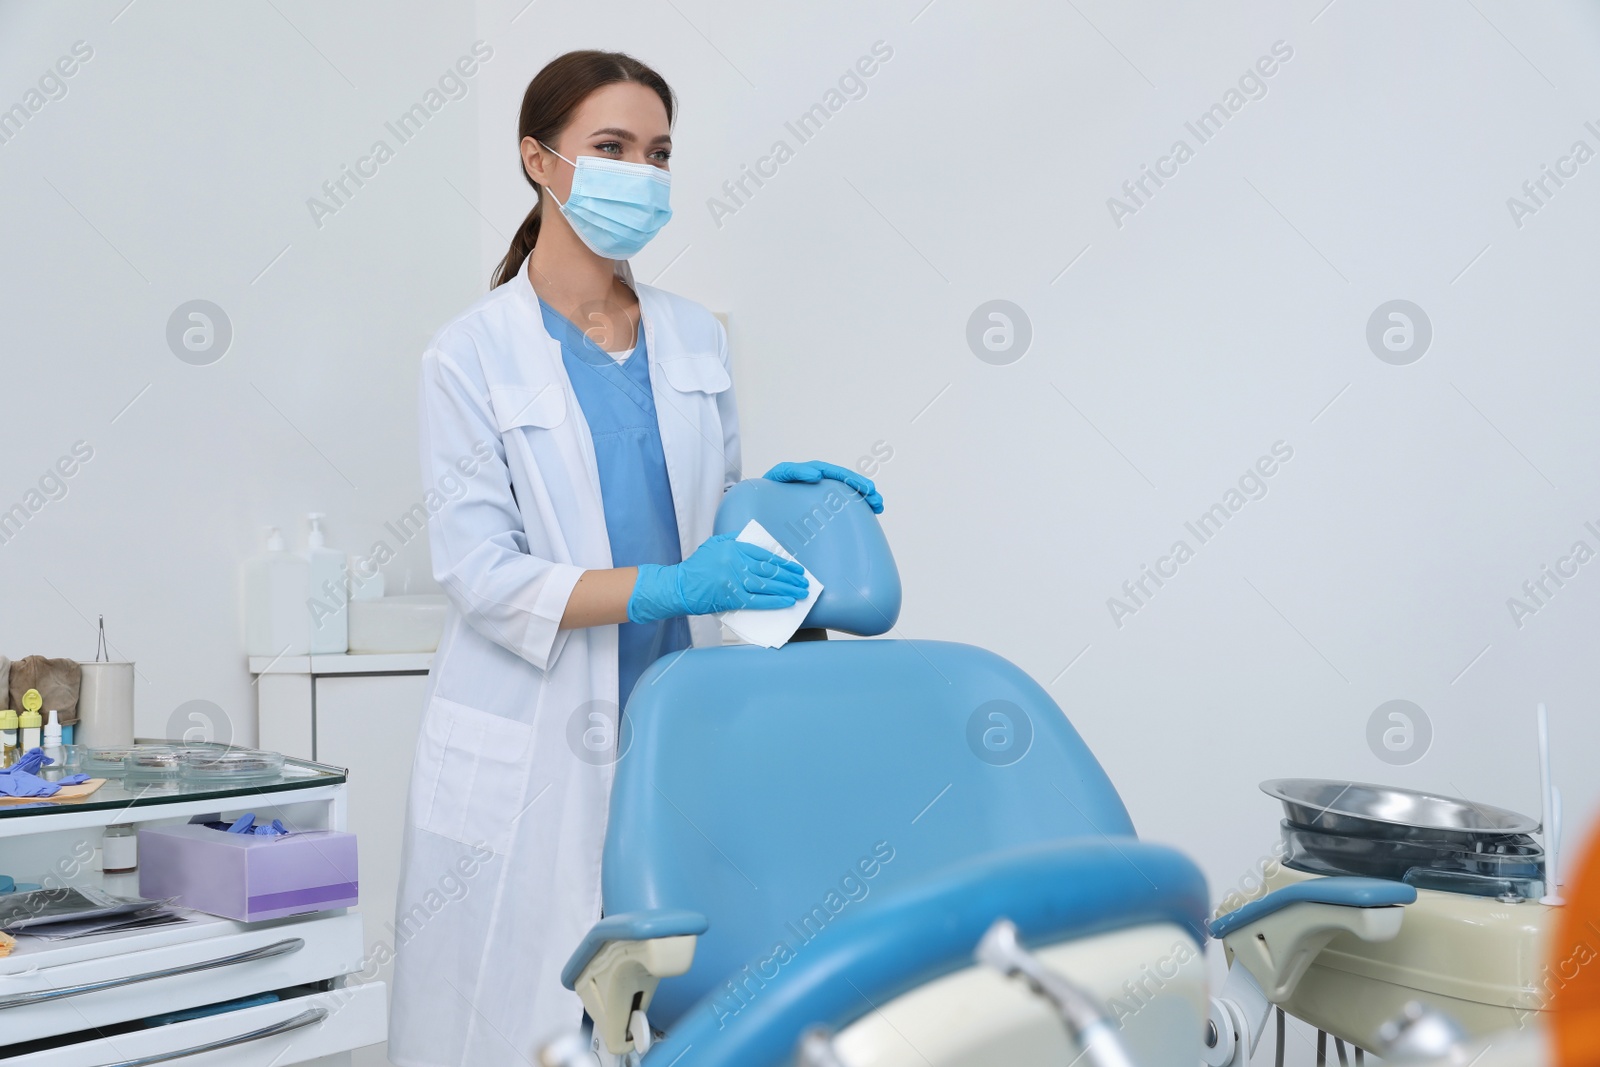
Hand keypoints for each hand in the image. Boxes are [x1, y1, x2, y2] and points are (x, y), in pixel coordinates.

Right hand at [628, 535, 808, 622]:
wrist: (678, 587)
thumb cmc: (696, 567)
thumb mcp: (714, 545)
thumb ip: (734, 539)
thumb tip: (755, 539)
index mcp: (733, 547)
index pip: (765, 554)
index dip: (783, 562)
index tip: (797, 568)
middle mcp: (735, 562)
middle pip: (769, 570)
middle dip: (790, 577)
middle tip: (804, 582)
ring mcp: (733, 581)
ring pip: (767, 584)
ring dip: (787, 589)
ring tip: (801, 592)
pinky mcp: (731, 598)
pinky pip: (757, 600)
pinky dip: (774, 601)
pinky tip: (787, 602)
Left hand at [763, 460, 883, 512]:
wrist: (755, 505)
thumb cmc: (764, 492)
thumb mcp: (777, 477)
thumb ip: (794, 472)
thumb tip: (817, 475)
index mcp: (806, 472)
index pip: (829, 471)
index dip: (845, 477)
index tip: (862, 488)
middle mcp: (816, 480)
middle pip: (843, 480)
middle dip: (861, 486)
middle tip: (874, 496)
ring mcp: (819, 492)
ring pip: (846, 491)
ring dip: (864, 495)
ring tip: (878, 504)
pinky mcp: (820, 504)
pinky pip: (842, 501)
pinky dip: (857, 505)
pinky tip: (871, 512)